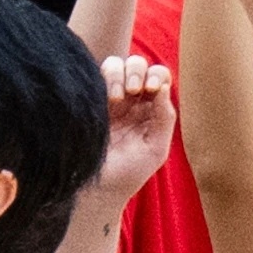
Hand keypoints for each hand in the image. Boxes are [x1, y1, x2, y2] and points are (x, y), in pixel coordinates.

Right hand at [97, 56, 176, 201]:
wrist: (97, 188)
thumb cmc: (128, 173)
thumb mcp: (156, 149)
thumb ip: (164, 117)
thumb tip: (163, 87)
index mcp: (151, 109)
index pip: (159, 76)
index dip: (157, 75)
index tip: (151, 89)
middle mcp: (130, 100)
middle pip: (138, 64)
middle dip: (138, 70)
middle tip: (134, 90)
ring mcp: (107, 98)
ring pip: (115, 64)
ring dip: (119, 73)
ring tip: (117, 97)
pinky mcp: (89, 100)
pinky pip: (95, 75)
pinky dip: (103, 78)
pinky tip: (106, 99)